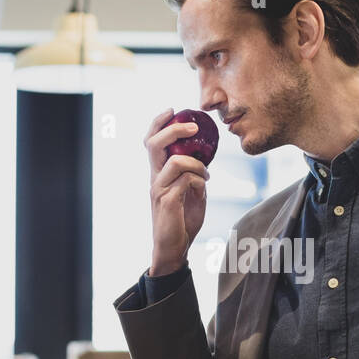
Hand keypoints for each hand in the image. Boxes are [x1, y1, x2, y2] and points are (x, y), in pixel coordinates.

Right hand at [145, 108, 209, 275]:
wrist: (173, 248)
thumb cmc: (182, 221)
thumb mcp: (192, 194)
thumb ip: (194, 177)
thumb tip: (204, 164)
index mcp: (158, 173)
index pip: (151, 141)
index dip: (159, 122)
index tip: (172, 110)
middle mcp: (154, 177)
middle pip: (154, 143)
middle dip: (174, 129)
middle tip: (194, 127)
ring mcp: (158, 189)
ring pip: (176, 161)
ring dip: (197, 164)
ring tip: (207, 175)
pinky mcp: (167, 201)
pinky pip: (186, 180)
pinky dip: (198, 181)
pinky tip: (203, 189)